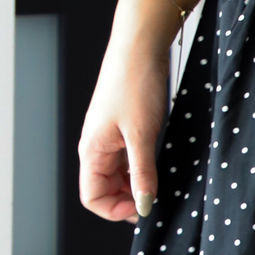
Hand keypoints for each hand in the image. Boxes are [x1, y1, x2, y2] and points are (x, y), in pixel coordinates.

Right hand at [78, 18, 172, 223]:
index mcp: (92, 150)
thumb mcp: (143, 135)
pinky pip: (129, 158)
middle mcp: (96, 146)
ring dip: (138, 183)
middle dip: (130, 199)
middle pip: (106, 189)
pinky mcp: (124, 127)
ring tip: (163, 180)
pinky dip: (143, 167)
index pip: (92, 198)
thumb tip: (145, 206)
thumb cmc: (135, 82)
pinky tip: (161, 163)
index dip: (116, 210)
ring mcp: (110, 137)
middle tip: (159, 198)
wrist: (140, 44)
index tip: (145, 207)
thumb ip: (142, 173)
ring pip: (119, 174)